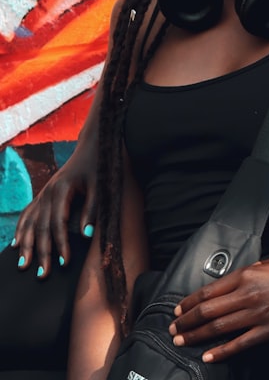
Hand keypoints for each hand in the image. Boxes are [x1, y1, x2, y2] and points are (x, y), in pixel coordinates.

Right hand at [14, 153, 95, 276]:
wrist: (93, 146)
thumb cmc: (98, 166)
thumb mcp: (100, 185)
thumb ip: (92, 209)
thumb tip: (87, 235)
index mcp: (62, 189)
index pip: (58, 223)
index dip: (61, 244)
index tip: (64, 263)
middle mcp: (48, 192)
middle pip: (40, 227)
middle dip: (41, 252)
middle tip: (43, 275)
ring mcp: (43, 193)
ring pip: (29, 222)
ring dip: (26, 245)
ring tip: (24, 266)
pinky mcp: (43, 195)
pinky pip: (27, 214)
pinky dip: (21, 230)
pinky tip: (16, 245)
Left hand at [169, 253, 268, 362]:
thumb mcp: (267, 262)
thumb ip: (246, 274)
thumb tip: (229, 285)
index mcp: (246, 275)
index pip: (209, 291)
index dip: (190, 301)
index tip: (178, 308)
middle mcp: (248, 294)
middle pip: (208, 310)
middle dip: (187, 321)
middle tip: (173, 328)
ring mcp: (258, 314)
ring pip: (219, 327)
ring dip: (197, 336)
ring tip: (182, 341)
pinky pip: (241, 343)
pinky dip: (223, 351)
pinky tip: (209, 355)